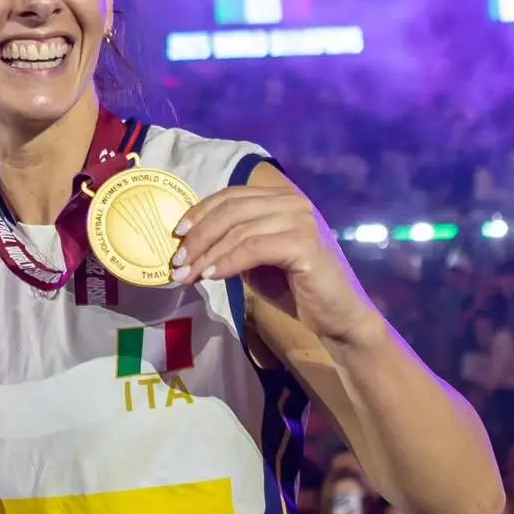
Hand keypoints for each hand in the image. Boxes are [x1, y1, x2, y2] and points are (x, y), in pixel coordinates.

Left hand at [172, 171, 377, 342]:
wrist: (336, 316)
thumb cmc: (295, 288)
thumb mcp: (256, 259)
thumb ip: (232, 242)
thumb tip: (190, 244)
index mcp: (280, 199)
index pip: (230, 196)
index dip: (200, 213)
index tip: (177, 235)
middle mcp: (292, 202)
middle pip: (231, 210)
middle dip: (199, 237)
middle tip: (177, 262)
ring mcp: (300, 219)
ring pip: (239, 230)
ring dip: (207, 254)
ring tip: (187, 276)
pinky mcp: (303, 243)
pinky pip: (253, 248)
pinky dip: (228, 262)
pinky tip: (211, 277)